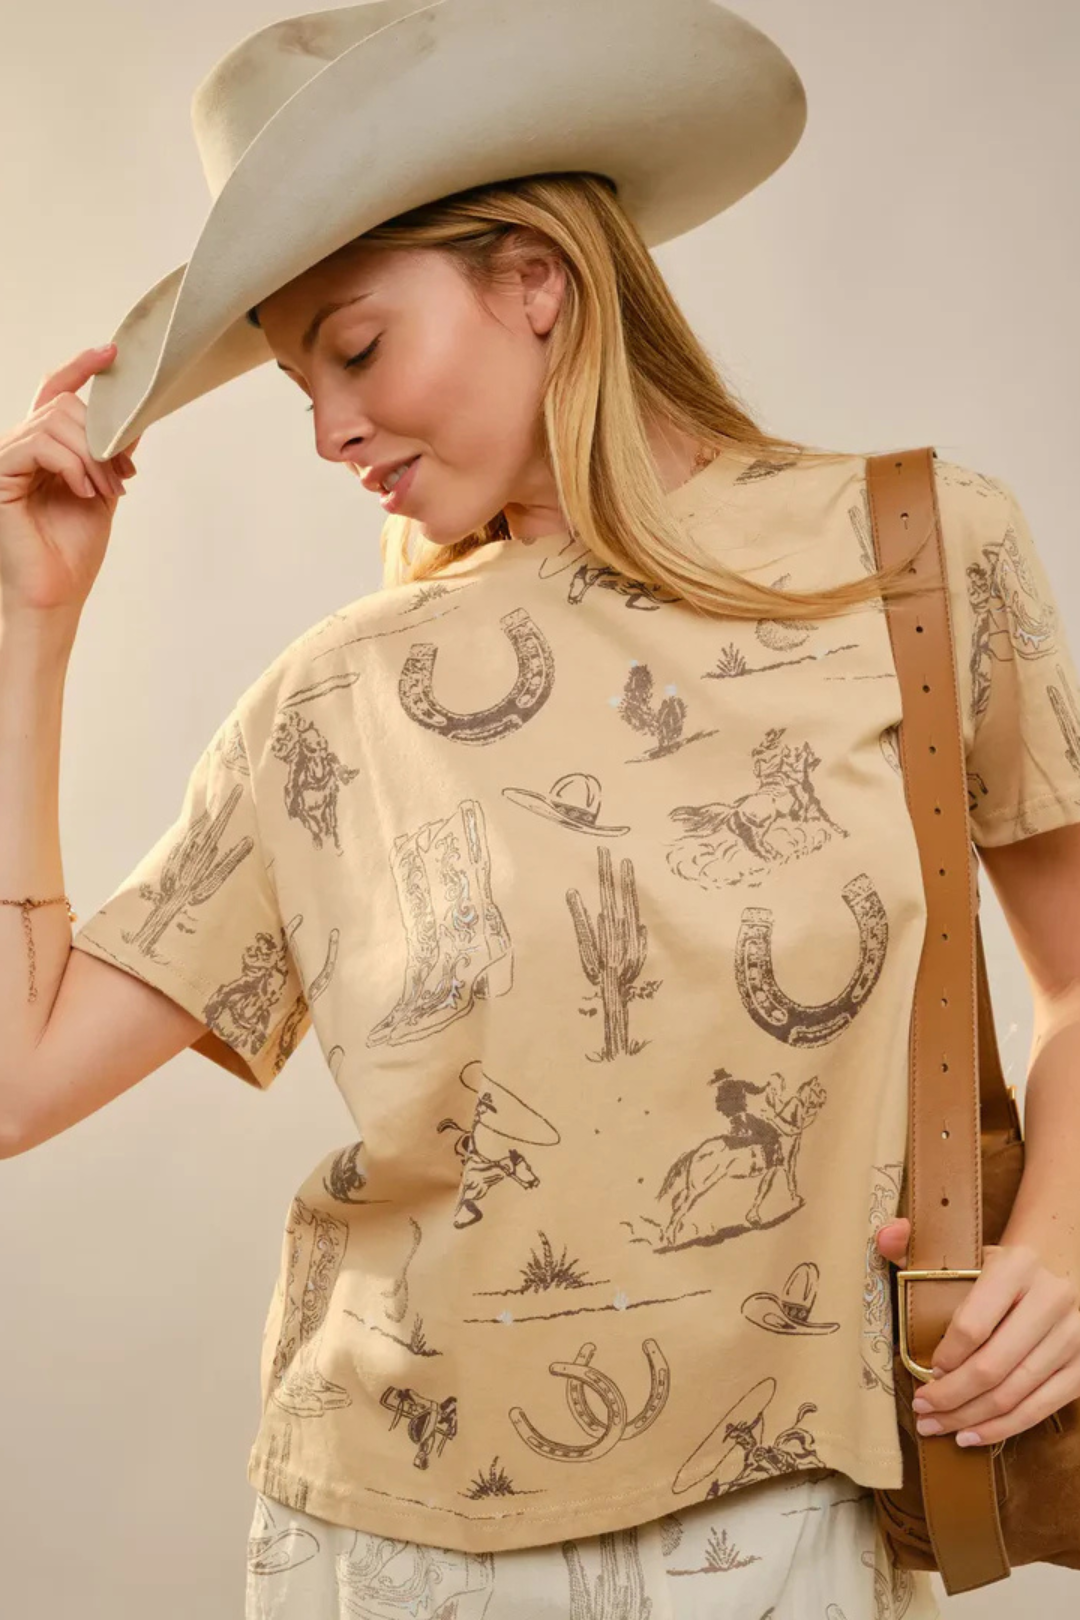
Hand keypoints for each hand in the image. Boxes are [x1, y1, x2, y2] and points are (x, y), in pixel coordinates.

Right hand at [0, 343, 140, 619]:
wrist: (57, 594)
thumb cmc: (74, 551)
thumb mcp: (104, 491)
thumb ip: (112, 454)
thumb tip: (135, 417)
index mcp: (42, 448)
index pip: (55, 391)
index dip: (81, 367)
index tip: (113, 353)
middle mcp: (19, 446)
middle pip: (64, 406)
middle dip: (103, 436)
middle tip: (124, 474)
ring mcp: (6, 459)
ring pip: (54, 422)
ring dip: (92, 455)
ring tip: (107, 490)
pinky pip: (38, 445)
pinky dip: (70, 464)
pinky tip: (83, 490)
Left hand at [876, 1218, 1079, 1446]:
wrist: (1057, 1267)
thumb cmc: (996, 1267)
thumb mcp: (960, 1250)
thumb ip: (912, 1244)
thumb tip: (884, 1237)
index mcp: (1017, 1266)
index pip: (973, 1324)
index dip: (946, 1357)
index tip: (925, 1372)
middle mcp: (1052, 1299)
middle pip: (993, 1365)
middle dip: (951, 1397)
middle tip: (922, 1411)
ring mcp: (1074, 1335)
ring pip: (1016, 1393)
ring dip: (971, 1418)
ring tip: (938, 1427)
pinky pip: (1041, 1407)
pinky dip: (1004, 1428)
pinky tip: (973, 1435)